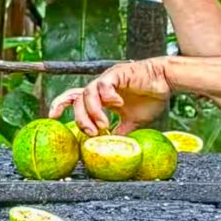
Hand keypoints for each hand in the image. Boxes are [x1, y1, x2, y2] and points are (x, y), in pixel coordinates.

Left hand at [49, 58, 172, 135]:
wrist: (166, 81)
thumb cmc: (150, 98)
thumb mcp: (132, 122)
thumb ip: (120, 132)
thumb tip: (110, 148)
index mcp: (100, 97)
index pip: (73, 99)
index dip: (60, 105)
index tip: (53, 117)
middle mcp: (99, 88)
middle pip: (77, 100)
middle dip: (81, 119)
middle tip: (93, 133)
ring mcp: (107, 80)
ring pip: (87, 93)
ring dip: (93, 111)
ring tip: (104, 124)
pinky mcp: (117, 73)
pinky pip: (103, 84)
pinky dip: (107, 96)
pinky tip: (118, 104)